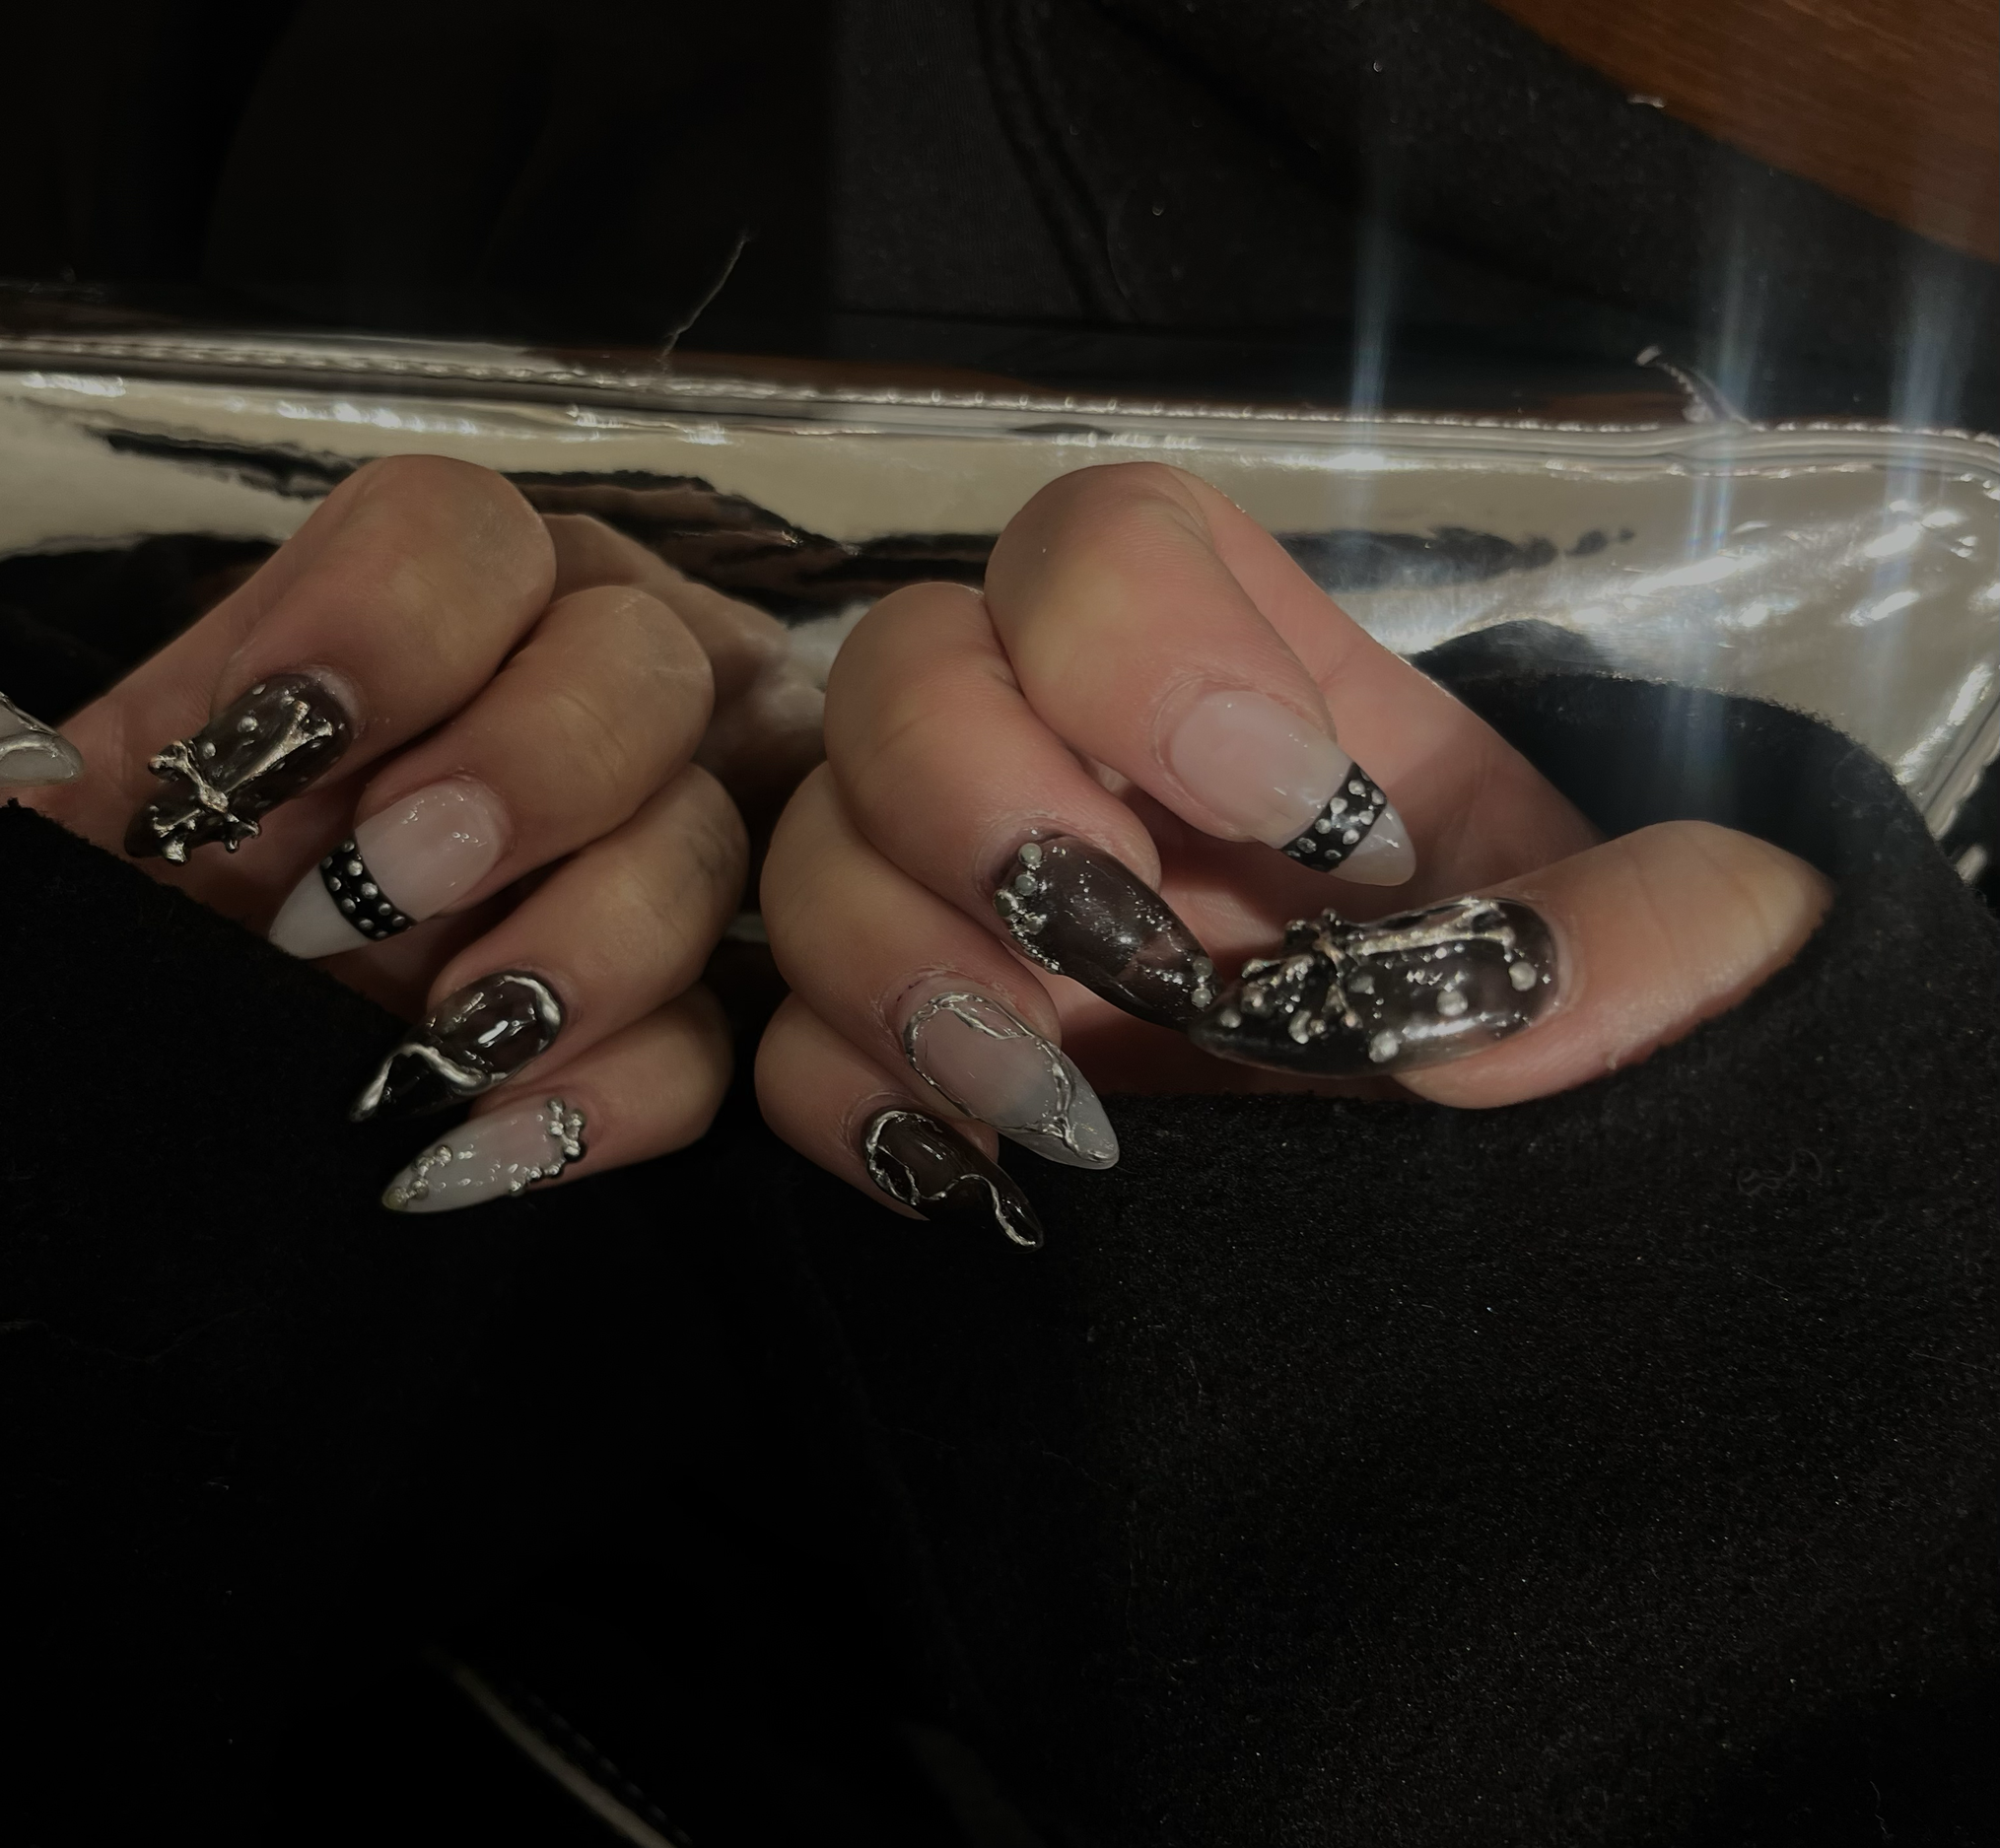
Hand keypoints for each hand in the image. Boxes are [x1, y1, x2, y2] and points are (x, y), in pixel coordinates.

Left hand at [0, 456, 744, 1213]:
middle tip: (360, 899)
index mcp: (407, 612)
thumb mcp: (46, 828)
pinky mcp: (669, 1018)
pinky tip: (470, 1154)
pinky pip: (713, 1041)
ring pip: (706, 847)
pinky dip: (606, 1099)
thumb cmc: (149, 923)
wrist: (213, 1081)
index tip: (250, 762)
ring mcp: (639, 853)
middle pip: (639, 660)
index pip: (464, 530)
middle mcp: (557, 697)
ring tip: (411, 1052)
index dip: (384, 626)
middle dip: (518, 774)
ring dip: (574, 946)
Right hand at [755, 463, 1831, 1240]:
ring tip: (1071, 1116)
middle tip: (1130, 956)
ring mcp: (982, 932)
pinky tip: (993, 1182)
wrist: (1511, 1259)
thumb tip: (1496, 1014)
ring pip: (812, 850)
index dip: (1144, 639)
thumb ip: (1667, 943)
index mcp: (1267, 699)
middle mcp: (1087, 780)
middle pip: (904, 665)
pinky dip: (862, 1105)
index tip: (1302, 823)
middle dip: (978, 798)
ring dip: (905, 968)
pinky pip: (788, 1051)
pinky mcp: (921, 1084)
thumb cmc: (1588, 1059)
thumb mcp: (1692, 975)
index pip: (1104, 537)